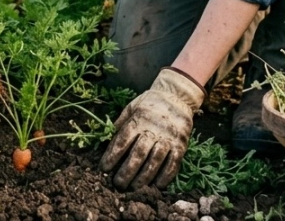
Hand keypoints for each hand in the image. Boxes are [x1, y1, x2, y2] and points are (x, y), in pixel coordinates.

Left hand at [99, 67, 204, 189]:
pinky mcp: (181, 144)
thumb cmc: (150, 103)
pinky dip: (165, 176)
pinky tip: (157, 186)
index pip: (123, 141)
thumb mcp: (132, 107)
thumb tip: (105, 140)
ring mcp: (169, 138)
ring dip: (144, 177)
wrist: (177, 96)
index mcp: (139, 120)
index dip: (112, 156)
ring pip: (155, 161)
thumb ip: (120, 124)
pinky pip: (173, 163)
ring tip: (134, 188)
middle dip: (127, 171)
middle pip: (138, 154)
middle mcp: (153, 129)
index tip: (104, 168)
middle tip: (118, 184)